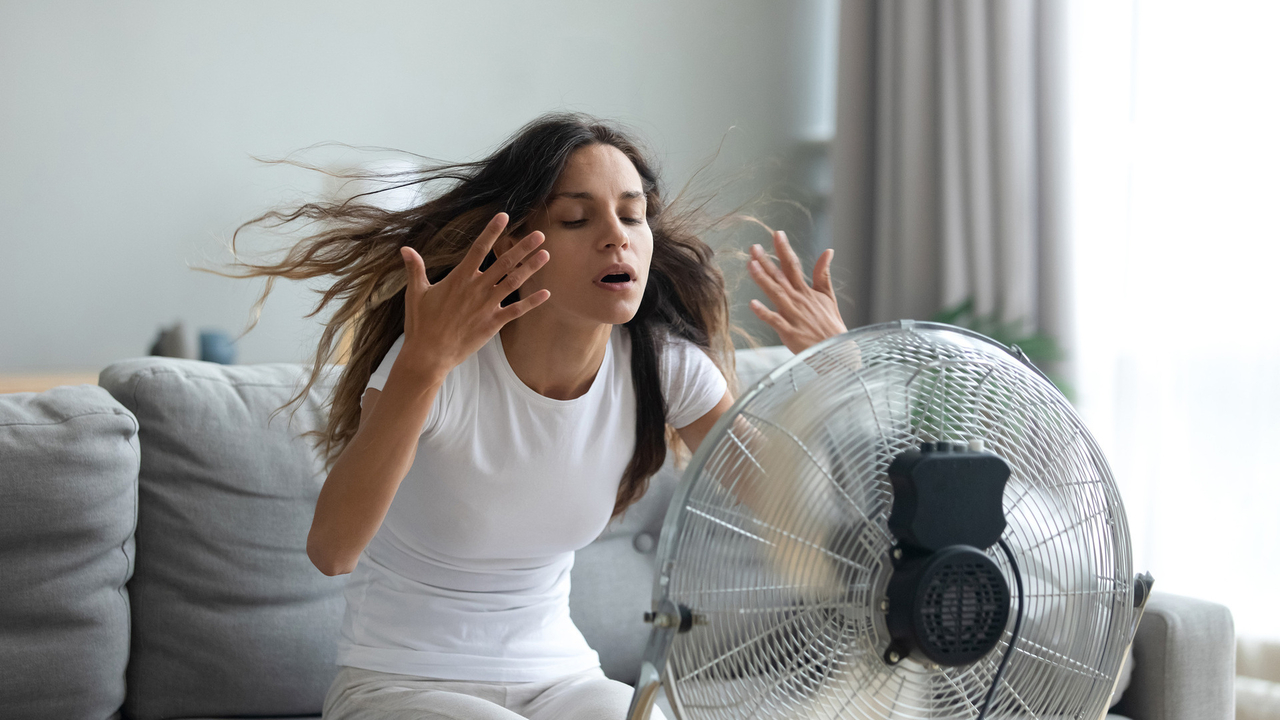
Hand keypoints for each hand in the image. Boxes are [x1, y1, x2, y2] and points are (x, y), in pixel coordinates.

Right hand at [398, 212, 549, 378]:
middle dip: (523, 248)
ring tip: (546, 255)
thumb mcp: (415, 293)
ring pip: (513, 282)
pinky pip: (516, 311)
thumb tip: (405, 249)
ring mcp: (487, 306)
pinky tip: (546, 293)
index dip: (492, 231)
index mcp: (459, 278)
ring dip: (530, 268)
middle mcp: (476, 289)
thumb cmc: (421, 323)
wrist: (429, 354)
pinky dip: (532, 302)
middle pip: (504, 263)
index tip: (504, 216)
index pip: (478, 248)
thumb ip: (415, 269)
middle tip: (540, 235)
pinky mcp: (493, 324)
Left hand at [747, 231, 845, 353]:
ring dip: (763, 280)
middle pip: (780, 277)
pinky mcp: (789, 332)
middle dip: (767, 261)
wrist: (838, 351)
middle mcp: (799, 300)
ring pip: (776, 294)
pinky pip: (775, 321)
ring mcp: (793, 316)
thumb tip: (828, 251)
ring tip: (751, 265)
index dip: (784, 250)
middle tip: (753, 247)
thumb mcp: (829, 297)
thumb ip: (823, 274)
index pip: (794, 266)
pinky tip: (752, 304)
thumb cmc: (831, 325)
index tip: (777, 234)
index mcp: (806, 291)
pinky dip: (764, 313)